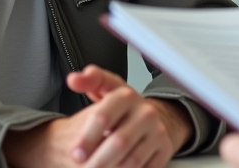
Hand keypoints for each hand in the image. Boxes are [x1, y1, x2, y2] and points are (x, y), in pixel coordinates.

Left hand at [3, 65, 191, 167]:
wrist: (149, 118)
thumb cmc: (121, 108)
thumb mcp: (105, 90)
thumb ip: (89, 83)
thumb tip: (73, 79)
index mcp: (127, 95)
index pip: (103, 116)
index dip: (87, 138)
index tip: (76, 153)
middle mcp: (146, 112)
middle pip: (118, 143)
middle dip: (97, 161)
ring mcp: (157, 131)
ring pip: (131, 161)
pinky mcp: (165, 149)